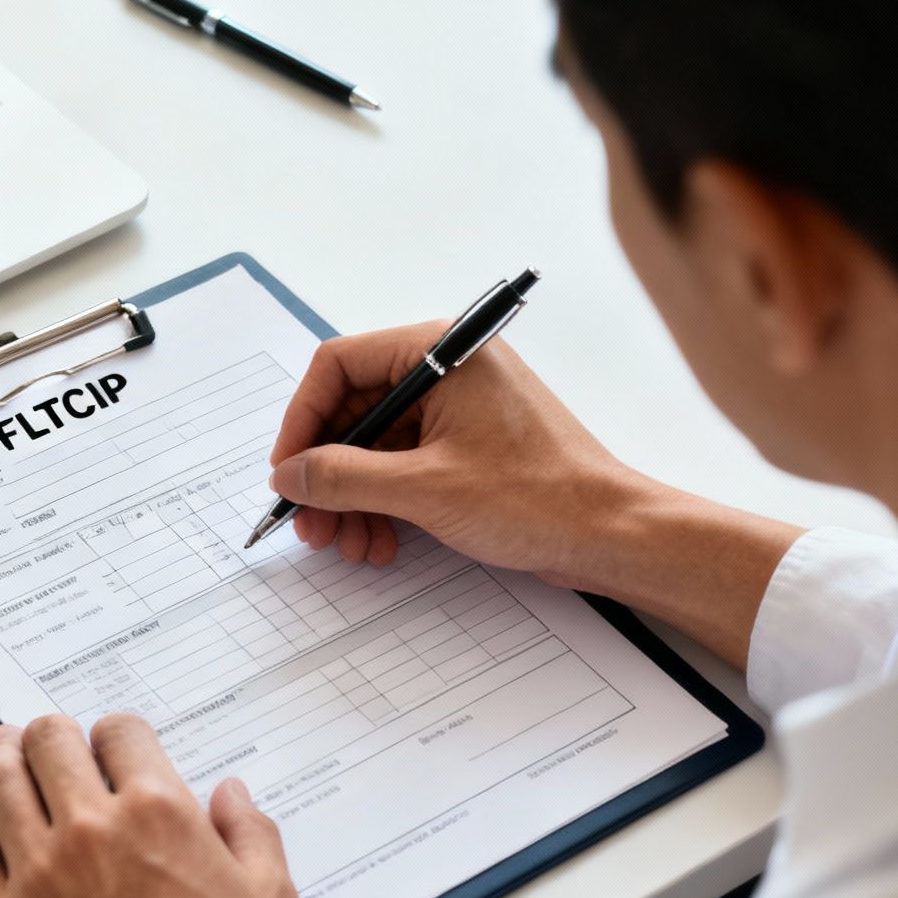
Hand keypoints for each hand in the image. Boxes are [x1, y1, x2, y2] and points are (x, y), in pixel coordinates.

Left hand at [0, 713, 298, 897]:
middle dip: (55, 735)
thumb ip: (252, 835)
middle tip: (55, 742)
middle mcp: (92, 829)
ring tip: (6, 752)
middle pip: (49, 740)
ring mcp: (39, 871)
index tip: (116, 746)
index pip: (120, 731)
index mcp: (159, 813)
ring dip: (2, 757)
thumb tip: (233, 797)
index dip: (118, 734)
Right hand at [268, 323, 655, 585]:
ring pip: (375, 445)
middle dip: (327, 473)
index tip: (287, 473)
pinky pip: (404, 464)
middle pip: (354, 410)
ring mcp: (458, 408)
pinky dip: (384, 503)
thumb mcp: (424, 489)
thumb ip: (344, 478)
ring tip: (348, 545)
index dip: (302, 421)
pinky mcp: (468, 445)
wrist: (610, 535)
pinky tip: (380, 542)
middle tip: (312, 525)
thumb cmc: (538, 498)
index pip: (339, 365)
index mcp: (441, 352)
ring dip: (352, 497)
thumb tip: (289, 475)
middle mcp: (447, 370)